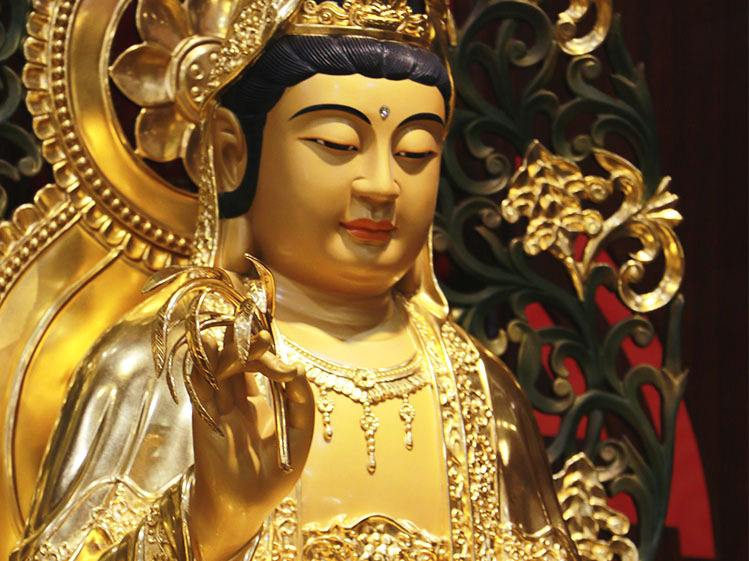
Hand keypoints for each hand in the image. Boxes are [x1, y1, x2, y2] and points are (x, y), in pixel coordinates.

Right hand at [188, 327, 313, 560]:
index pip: (261, 365)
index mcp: (259, 401)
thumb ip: (302, 400)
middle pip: (237, 360)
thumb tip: (296, 366)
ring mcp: (217, 407)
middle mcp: (235, 400)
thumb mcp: (300, 433)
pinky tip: (209, 351)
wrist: (246, 505)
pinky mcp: (203, 418)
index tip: (283, 365)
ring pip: (217, 368)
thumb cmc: (275, 472)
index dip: (270, 356)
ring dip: (226, 350)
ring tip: (238, 334)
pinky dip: (202, 368)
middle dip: (247, 345)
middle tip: (259, 337)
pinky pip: (200, 387)